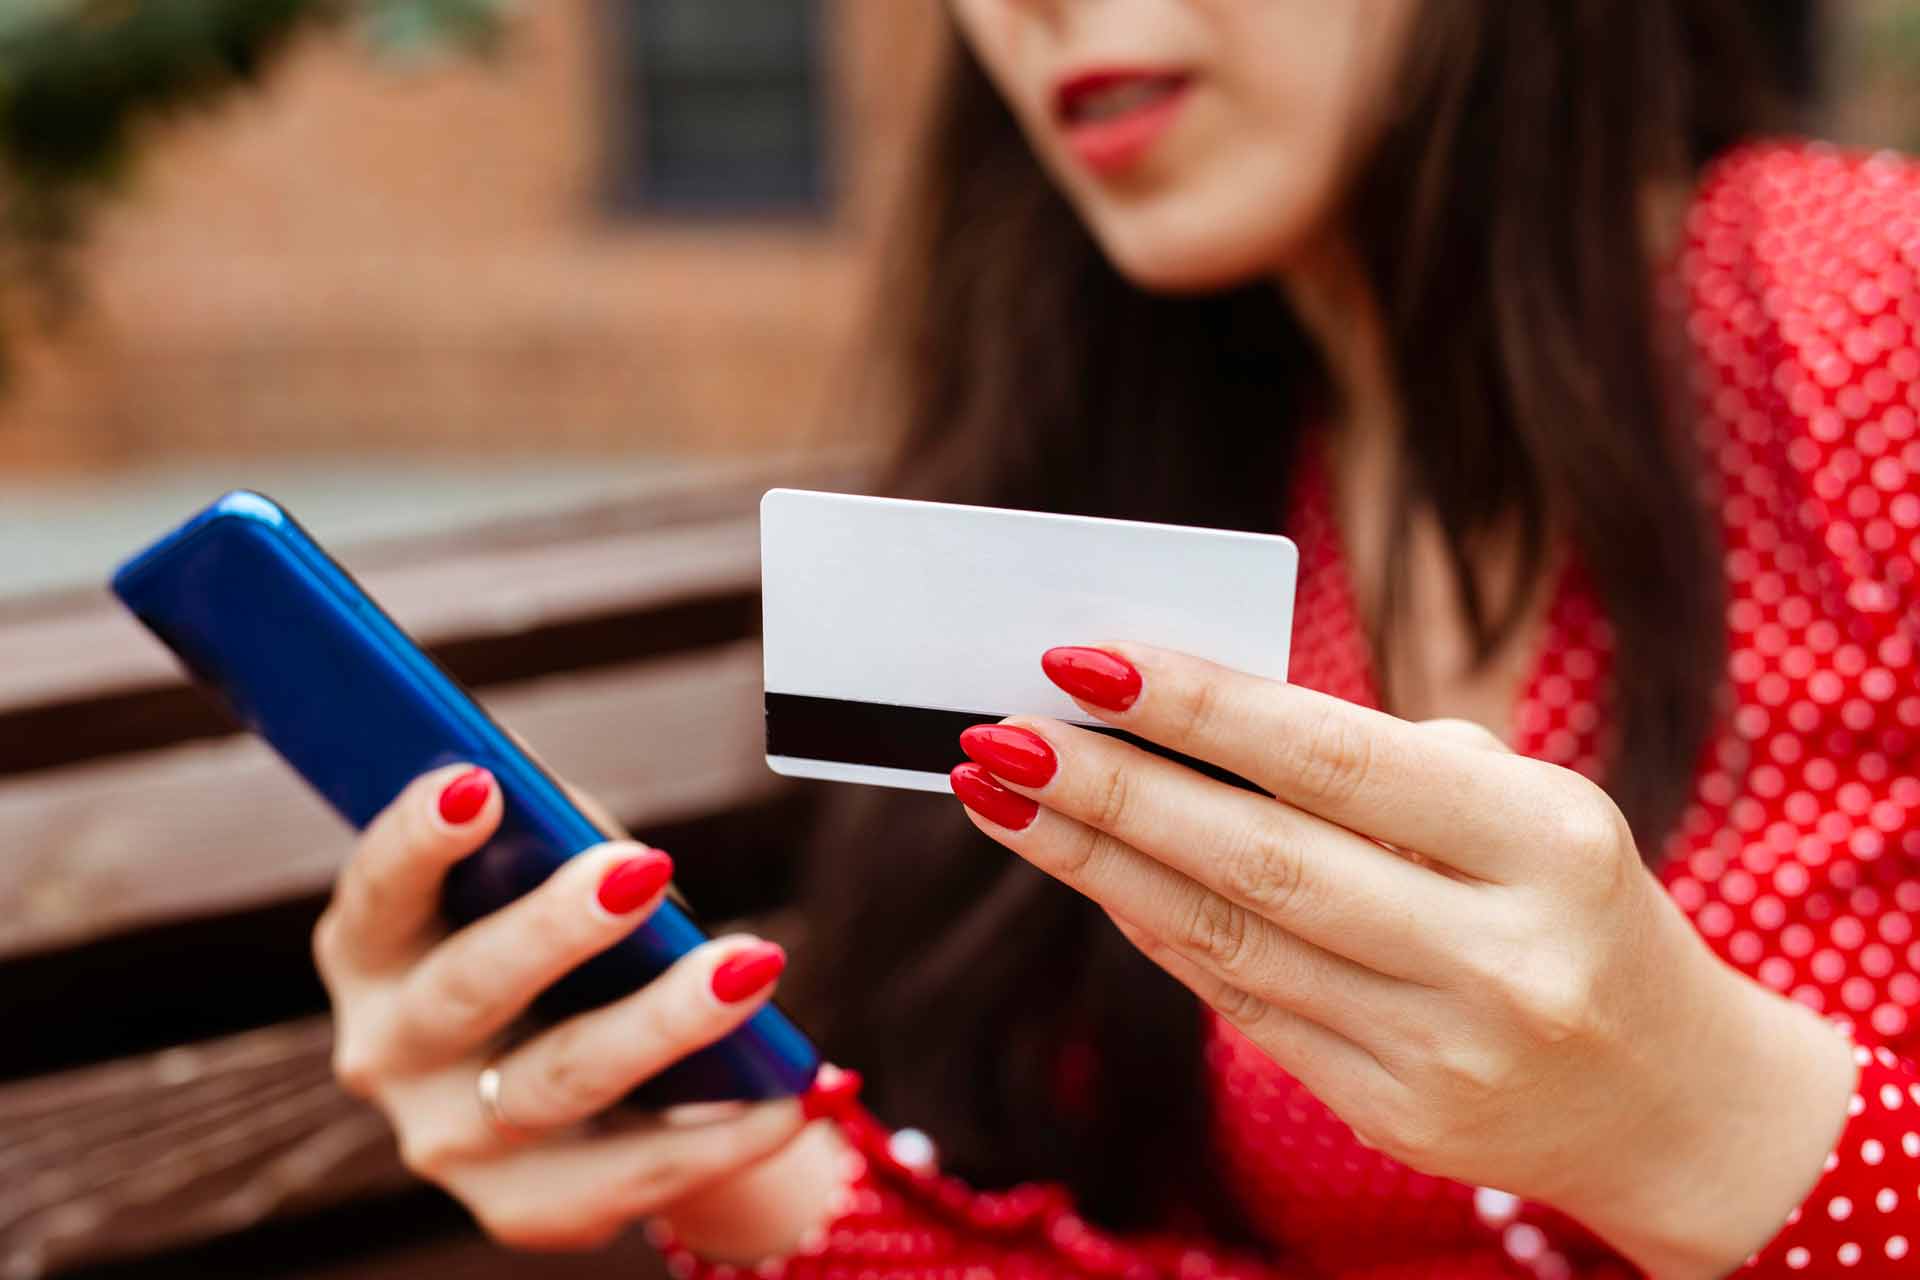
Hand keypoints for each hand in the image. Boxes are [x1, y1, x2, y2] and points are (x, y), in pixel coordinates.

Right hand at [313, 764, 849, 1256]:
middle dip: (557, 927)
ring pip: (562, 1079)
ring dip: (665, 1020)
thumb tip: (606, 841)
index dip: (418, 838)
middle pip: (468, 990)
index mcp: (373, 951)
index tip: (480, 783)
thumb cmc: (566, 942)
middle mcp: (388, 1053)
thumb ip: (554, 845)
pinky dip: (718, 1135)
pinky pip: (632, 1173)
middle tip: (646, 867)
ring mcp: (450, 1143)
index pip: (378, 890)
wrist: (600, 1089)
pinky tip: (787, 1096)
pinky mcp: (525, 1208)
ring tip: (752, 966)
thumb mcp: (543, 880)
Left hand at [951, 644, 1857, 1278]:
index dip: (1200, 709)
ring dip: (1096, 863)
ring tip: (1001, 797)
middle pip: (1259, 859)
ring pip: (1227, 939)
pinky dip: (1153, 930)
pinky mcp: (1391, 1113)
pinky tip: (1087, 872)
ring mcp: (1440, 1050)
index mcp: (1546, 844)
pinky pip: (1241, 1005)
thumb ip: (1392, 770)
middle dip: (1110, 790)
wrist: (1671, 1101)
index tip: (1084, 661)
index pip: (1336, 760)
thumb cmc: (1578, 908)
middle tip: (998, 734)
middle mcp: (1496, 955)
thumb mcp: (1537, 813)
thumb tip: (1196, 728)